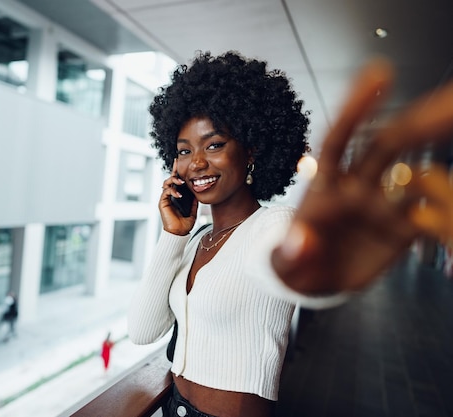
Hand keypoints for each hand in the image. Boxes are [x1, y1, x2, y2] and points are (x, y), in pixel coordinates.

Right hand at [159, 158, 198, 234]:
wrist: (180, 232)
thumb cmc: (185, 223)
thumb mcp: (193, 209)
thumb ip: (194, 200)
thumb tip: (198, 190)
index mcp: (177, 195)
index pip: (176, 181)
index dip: (176, 171)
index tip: (178, 161)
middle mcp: (170, 196)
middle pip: (170, 179)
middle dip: (174, 171)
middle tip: (178, 166)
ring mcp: (165, 199)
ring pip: (166, 183)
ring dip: (173, 180)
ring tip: (181, 182)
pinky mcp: (162, 203)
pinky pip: (166, 192)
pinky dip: (173, 191)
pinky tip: (179, 194)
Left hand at [271, 58, 452, 293]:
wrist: (313, 283)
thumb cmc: (294, 262)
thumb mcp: (285, 262)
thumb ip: (292, 252)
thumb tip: (302, 241)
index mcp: (325, 184)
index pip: (339, 139)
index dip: (357, 107)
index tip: (379, 73)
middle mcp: (358, 187)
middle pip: (387, 146)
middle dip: (415, 123)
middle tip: (452, 102)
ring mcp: (383, 206)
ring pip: (416, 175)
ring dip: (435, 169)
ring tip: (448, 154)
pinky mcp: (404, 229)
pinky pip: (432, 215)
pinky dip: (445, 212)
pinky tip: (448, 217)